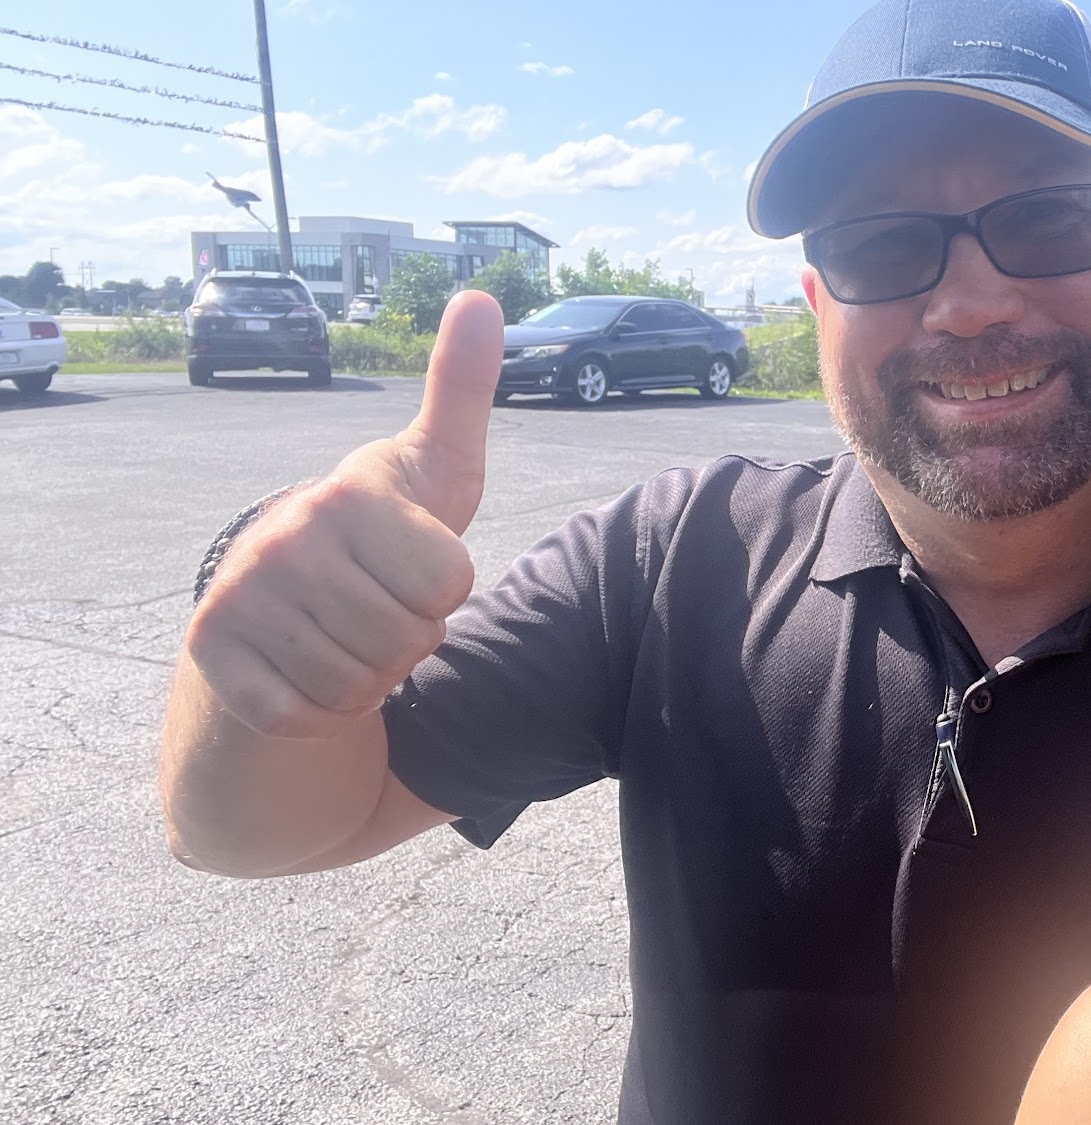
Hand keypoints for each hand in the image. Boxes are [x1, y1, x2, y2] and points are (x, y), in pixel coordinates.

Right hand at [186, 291, 503, 738]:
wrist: (280, 608)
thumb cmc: (381, 538)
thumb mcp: (433, 469)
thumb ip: (460, 391)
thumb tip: (482, 297)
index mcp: (346, 494)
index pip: (452, 582)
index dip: (446, 591)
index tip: (413, 568)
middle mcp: (283, 537)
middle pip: (411, 638)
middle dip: (410, 639)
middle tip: (378, 609)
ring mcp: (240, 598)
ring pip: (362, 683)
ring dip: (370, 678)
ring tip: (346, 636)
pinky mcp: (214, 658)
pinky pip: (310, 715)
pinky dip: (324, 711)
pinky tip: (310, 671)